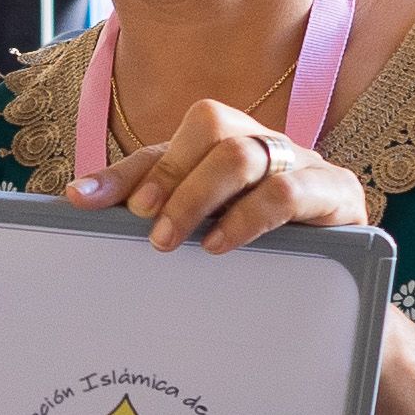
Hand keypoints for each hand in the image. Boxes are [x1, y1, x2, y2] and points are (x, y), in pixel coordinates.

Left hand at [67, 100, 370, 251]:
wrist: (338, 287)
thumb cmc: (261, 249)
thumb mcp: (201, 227)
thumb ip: (147, 205)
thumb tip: (77, 195)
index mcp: (230, 144)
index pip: (176, 138)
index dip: (137, 168)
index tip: (98, 203)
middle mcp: (265, 143)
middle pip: (213, 126)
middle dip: (172, 176)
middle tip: (150, 229)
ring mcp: (303, 163)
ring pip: (246, 153)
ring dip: (201, 196)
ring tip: (175, 241)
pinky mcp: (336, 193)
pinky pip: (288, 190)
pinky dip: (249, 216)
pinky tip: (224, 244)